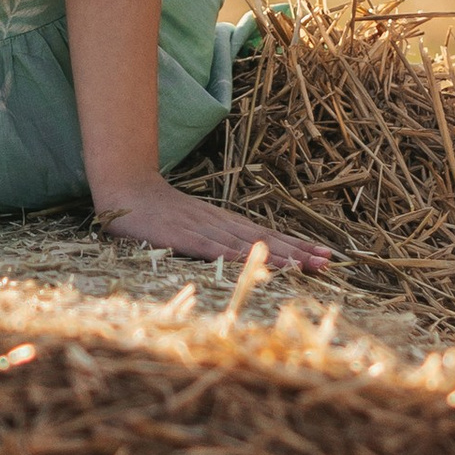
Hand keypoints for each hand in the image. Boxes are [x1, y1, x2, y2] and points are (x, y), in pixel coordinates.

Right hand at [93, 179, 331, 275]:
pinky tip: (254, 263)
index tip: (325, 256)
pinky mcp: (183, 237)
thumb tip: (242, 252)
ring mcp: (202, 229)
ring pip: (247, 244)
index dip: (297, 246)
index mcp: (223, 223)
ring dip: (278, 255)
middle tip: (329, 263)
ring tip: (307, 265)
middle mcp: (219, 224)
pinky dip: (236, 256)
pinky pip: (214, 249)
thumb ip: (214, 238)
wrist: (125, 188)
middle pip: (265, 239)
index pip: (267, 235)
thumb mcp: (192, 224)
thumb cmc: (157, 213)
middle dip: (298, 252)